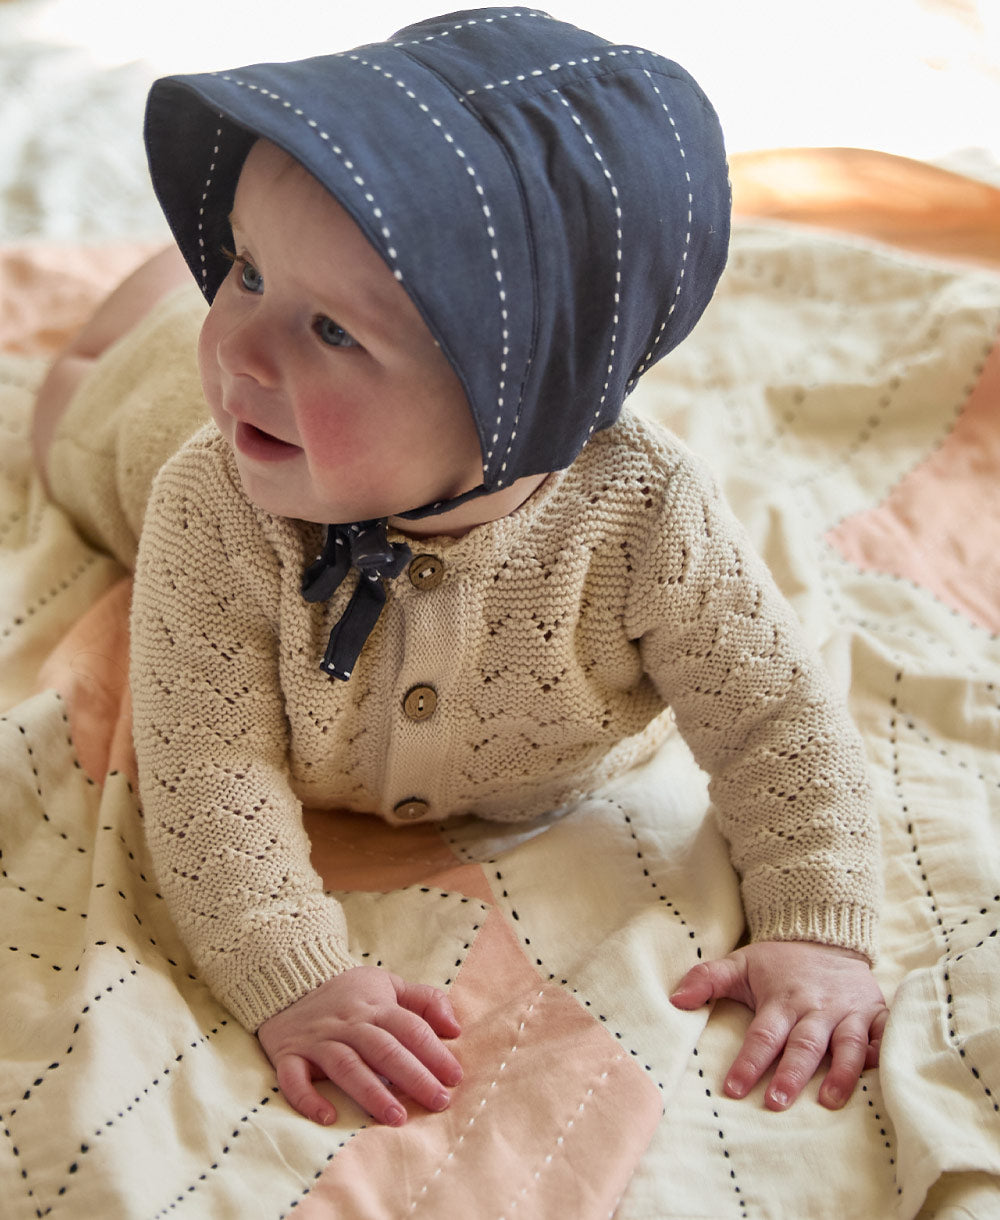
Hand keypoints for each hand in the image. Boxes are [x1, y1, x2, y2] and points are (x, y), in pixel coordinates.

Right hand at [257, 966, 462, 1125]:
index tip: (455, 1077)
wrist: (289, 979)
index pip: (410, 1029)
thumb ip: (425, 1001)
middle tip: (438, 1101)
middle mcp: (348, 1024)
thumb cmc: (348, 992)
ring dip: (371, 1092)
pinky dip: (308, 1098)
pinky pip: (294, 1078)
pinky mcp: (288, 1054)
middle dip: (414, 1077)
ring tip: (396, 1117)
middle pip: (384, 1050)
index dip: (434, 1052)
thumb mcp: (388, 984)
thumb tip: (455, 1029)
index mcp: (375, 1006)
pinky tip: (328, 1117)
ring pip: (346, 1066)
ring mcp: (317, 1040)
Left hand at [670, 940, 887, 1110]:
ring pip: (845, 1044)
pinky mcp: (875, 1012)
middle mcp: (815, 1007)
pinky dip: (882, 1052)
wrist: (826, 937)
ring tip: (829, 1102)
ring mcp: (848, 1011)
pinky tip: (878, 1072)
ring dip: (839, 1072)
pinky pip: (883, 1034)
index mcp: (781, 999)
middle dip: (791, 1074)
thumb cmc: (779, 962)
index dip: (748, 1061)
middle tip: (777, 1103)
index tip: (733, 1089)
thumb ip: (707, 979)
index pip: (763, 1034)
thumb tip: (675, 1000)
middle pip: (803, 1044)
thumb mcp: (740, 962)